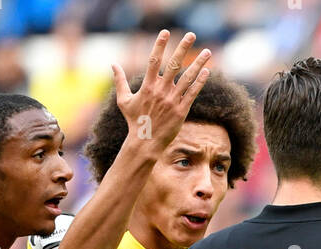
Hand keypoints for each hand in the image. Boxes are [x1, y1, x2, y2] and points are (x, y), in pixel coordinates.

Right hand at [112, 30, 212, 153]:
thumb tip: (113, 64)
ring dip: (199, 64)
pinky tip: (207, 71)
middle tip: (191, 34)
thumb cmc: (134, 122)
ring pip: (188, 78)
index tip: (165, 32)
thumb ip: (120, 81)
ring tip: (207, 52)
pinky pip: (192, 93)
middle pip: (174, 64)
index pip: (154, 60)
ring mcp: (172, 101)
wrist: (145, 143)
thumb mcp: (124, 100)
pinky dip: (200, 82)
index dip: (160, 45)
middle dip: (183, 47)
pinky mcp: (181, 111)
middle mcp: (161, 91)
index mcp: (148, 86)